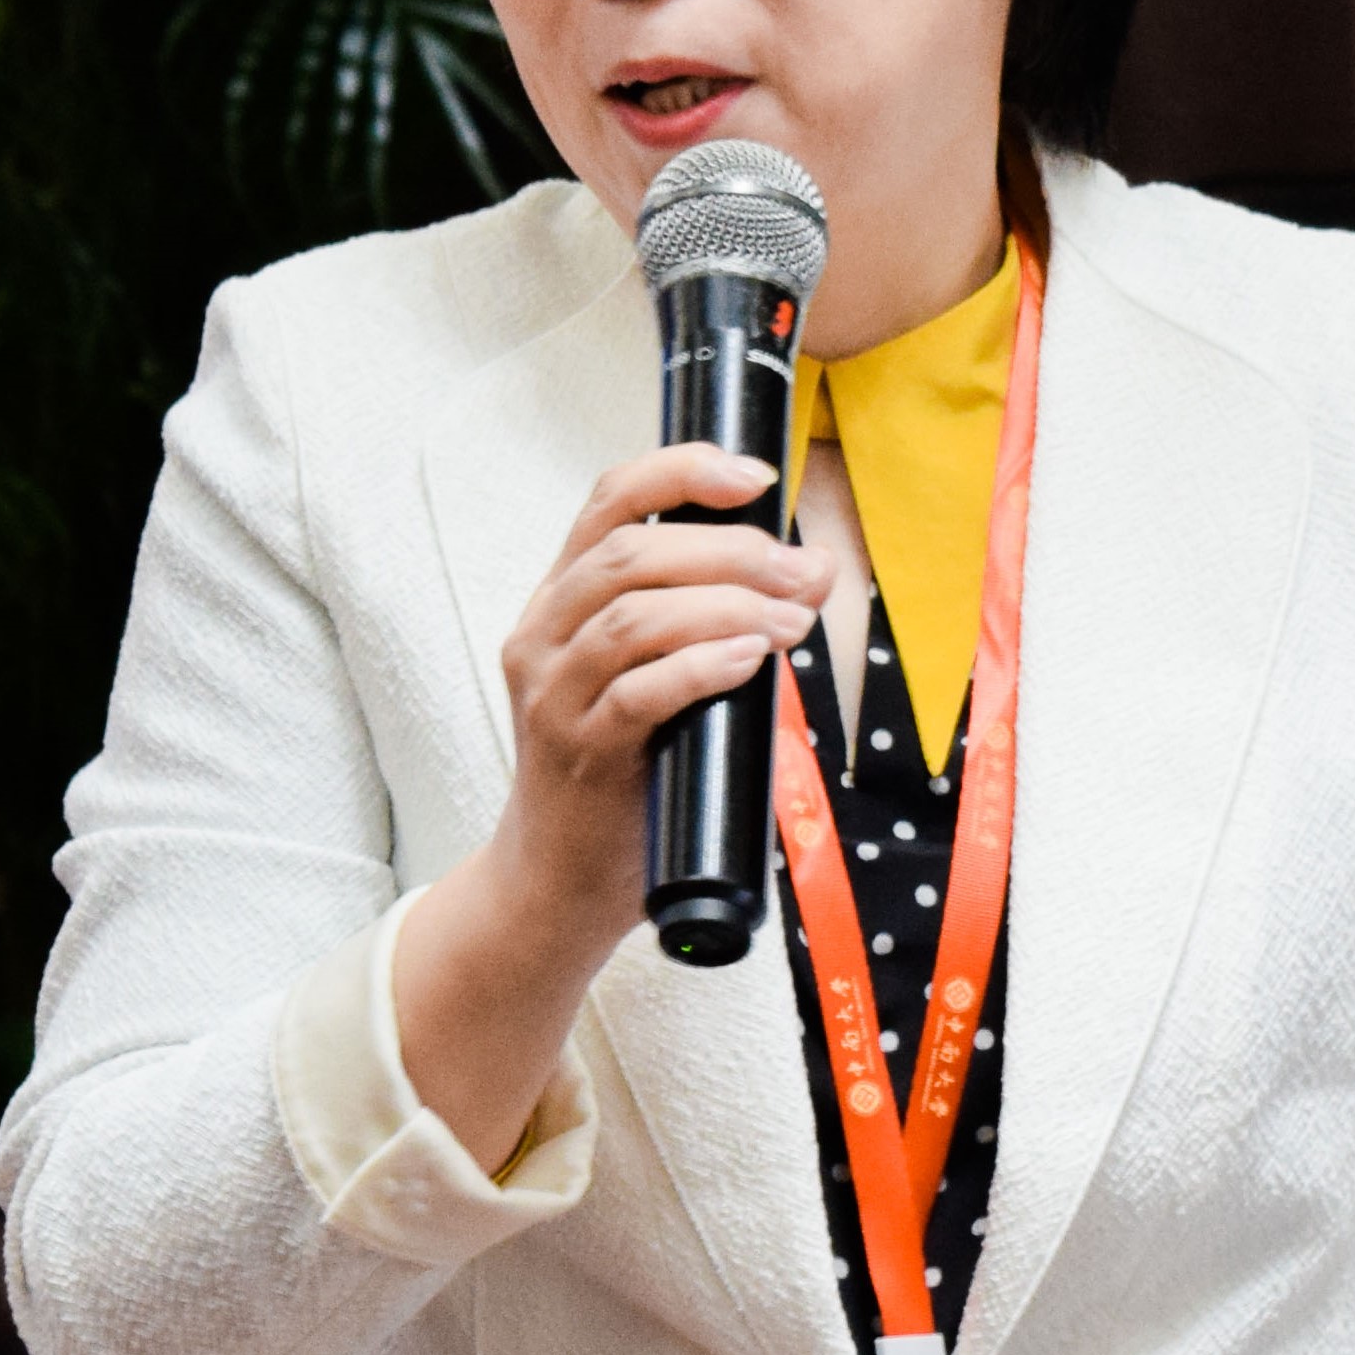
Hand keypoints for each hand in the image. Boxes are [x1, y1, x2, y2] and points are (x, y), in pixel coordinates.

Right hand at [391, 443, 829, 1168]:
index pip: (609, 499)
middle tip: (802, 570)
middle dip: (729, 548)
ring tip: (793, 621)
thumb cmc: (625, 770)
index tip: (757, 475)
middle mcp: (543, 633)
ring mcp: (552, 694)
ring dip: (727, 606)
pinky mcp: (576, 753)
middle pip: (629, 552)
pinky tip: (750, 659)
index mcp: (562, 597)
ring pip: (632, 615)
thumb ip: (718, 621)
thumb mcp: (658, 676)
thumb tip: (812, 572)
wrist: (558, 883)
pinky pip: (637, 693)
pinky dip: (701, 666)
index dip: (682, 470)